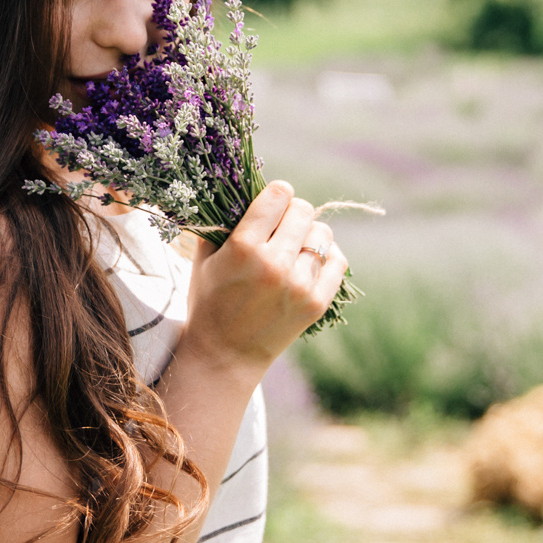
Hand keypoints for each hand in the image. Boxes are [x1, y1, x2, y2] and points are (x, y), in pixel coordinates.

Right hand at [183, 181, 345, 377]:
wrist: (224, 355)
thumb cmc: (210, 300)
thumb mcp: (204, 258)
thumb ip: (221, 221)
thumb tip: (240, 187)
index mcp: (243, 248)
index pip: (278, 195)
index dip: (276, 194)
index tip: (272, 202)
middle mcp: (274, 264)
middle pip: (303, 210)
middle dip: (292, 213)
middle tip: (281, 227)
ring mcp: (299, 285)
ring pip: (322, 233)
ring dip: (309, 234)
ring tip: (294, 246)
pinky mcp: (316, 303)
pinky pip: (338, 260)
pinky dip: (327, 255)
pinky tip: (310, 261)